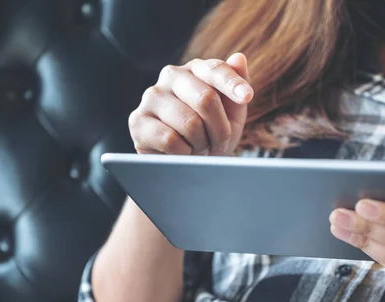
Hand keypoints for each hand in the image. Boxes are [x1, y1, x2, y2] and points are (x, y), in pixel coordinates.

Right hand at [128, 53, 252, 155]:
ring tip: (200, 147)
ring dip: (203, 143)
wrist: (188, 161)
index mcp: (195, 69)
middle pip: (206, 99)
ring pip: (190, 123)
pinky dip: (184, 152)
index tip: (247, 96)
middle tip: (221, 143)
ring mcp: (151, 97)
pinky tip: (182, 152)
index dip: (232, 84)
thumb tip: (239, 58)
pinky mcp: (138, 121)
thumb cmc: (212, 132)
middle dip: (221, 129)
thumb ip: (237, 85)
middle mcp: (170, 76)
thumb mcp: (232, 112)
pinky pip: (170, 140)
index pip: (215, 69)